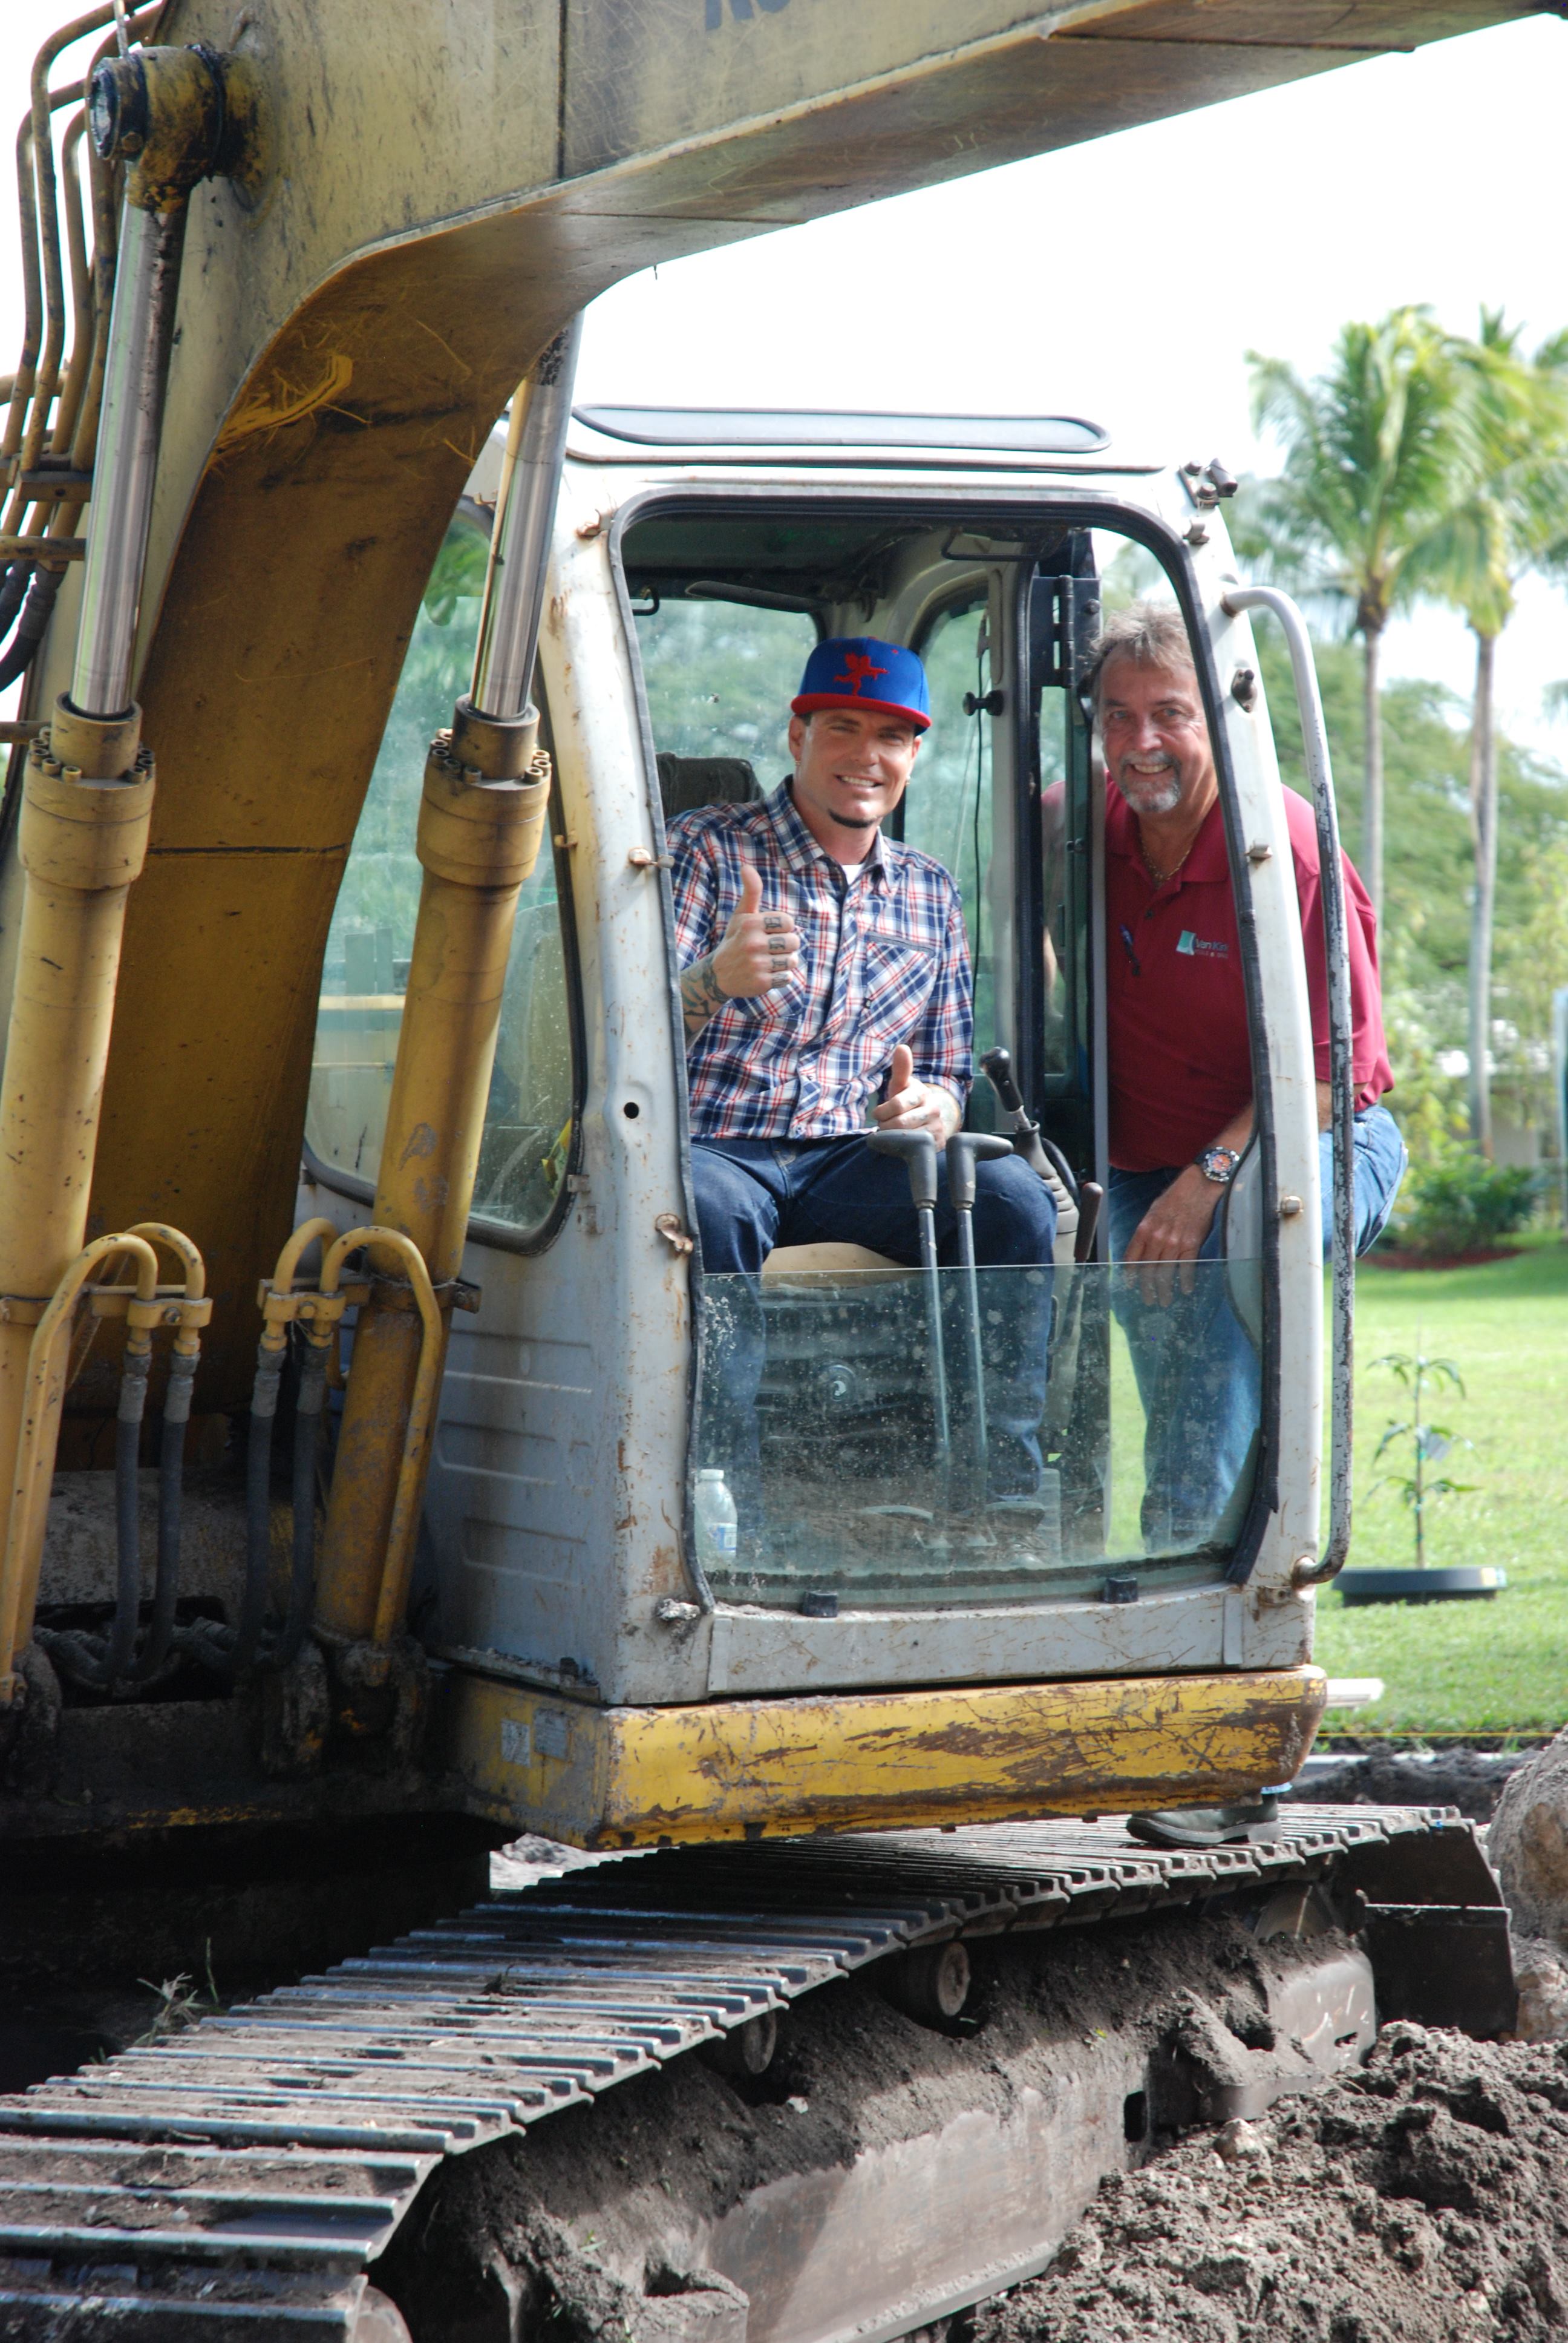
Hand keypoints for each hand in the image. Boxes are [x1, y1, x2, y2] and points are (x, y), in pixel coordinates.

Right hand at [711, 862, 801, 998]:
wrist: (717, 975)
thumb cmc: (735, 940)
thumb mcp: (741, 915)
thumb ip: (750, 892)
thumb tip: (746, 867)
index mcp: (751, 923)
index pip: (789, 922)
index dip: (783, 928)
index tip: (770, 933)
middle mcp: (753, 943)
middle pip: (794, 941)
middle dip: (786, 946)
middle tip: (771, 949)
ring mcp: (757, 964)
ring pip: (792, 960)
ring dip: (784, 962)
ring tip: (769, 961)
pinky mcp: (761, 983)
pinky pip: (787, 978)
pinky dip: (780, 977)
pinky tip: (766, 974)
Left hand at [872, 1043, 957, 1141]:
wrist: (927, 1121)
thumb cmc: (906, 1101)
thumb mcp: (900, 1086)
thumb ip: (900, 1069)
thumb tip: (901, 1047)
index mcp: (921, 1092)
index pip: (897, 1104)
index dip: (882, 1112)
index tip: (878, 1114)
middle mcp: (933, 1108)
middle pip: (900, 1123)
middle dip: (887, 1125)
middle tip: (885, 1125)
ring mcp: (937, 1125)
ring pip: (907, 1136)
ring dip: (894, 1136)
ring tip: (893, 1132)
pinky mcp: (938, 1141)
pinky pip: (915, 1147)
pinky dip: (904, 1146)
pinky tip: (902, 1142)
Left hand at [1123, 1166, 1221, 1306]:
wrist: (1197, 1188)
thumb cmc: (1174, 1198)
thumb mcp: (1152, 1212)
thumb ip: (1146, 1232)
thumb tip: (1142, 1250)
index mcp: (1144, 1229)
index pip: (1132, 1258)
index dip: (1130, 1275)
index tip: (1130, 1285)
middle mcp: (1157, 1238)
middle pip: (1147, 1270)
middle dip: (1146, 1289)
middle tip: (1148, 1300)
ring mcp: (1174, 1243)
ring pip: (1165, 1272)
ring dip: (1164, 1290)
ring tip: (1164, 1301)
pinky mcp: (1192, 1244)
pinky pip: (1187, 1268)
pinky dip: (1185, 1281)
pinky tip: (1185, 1290)